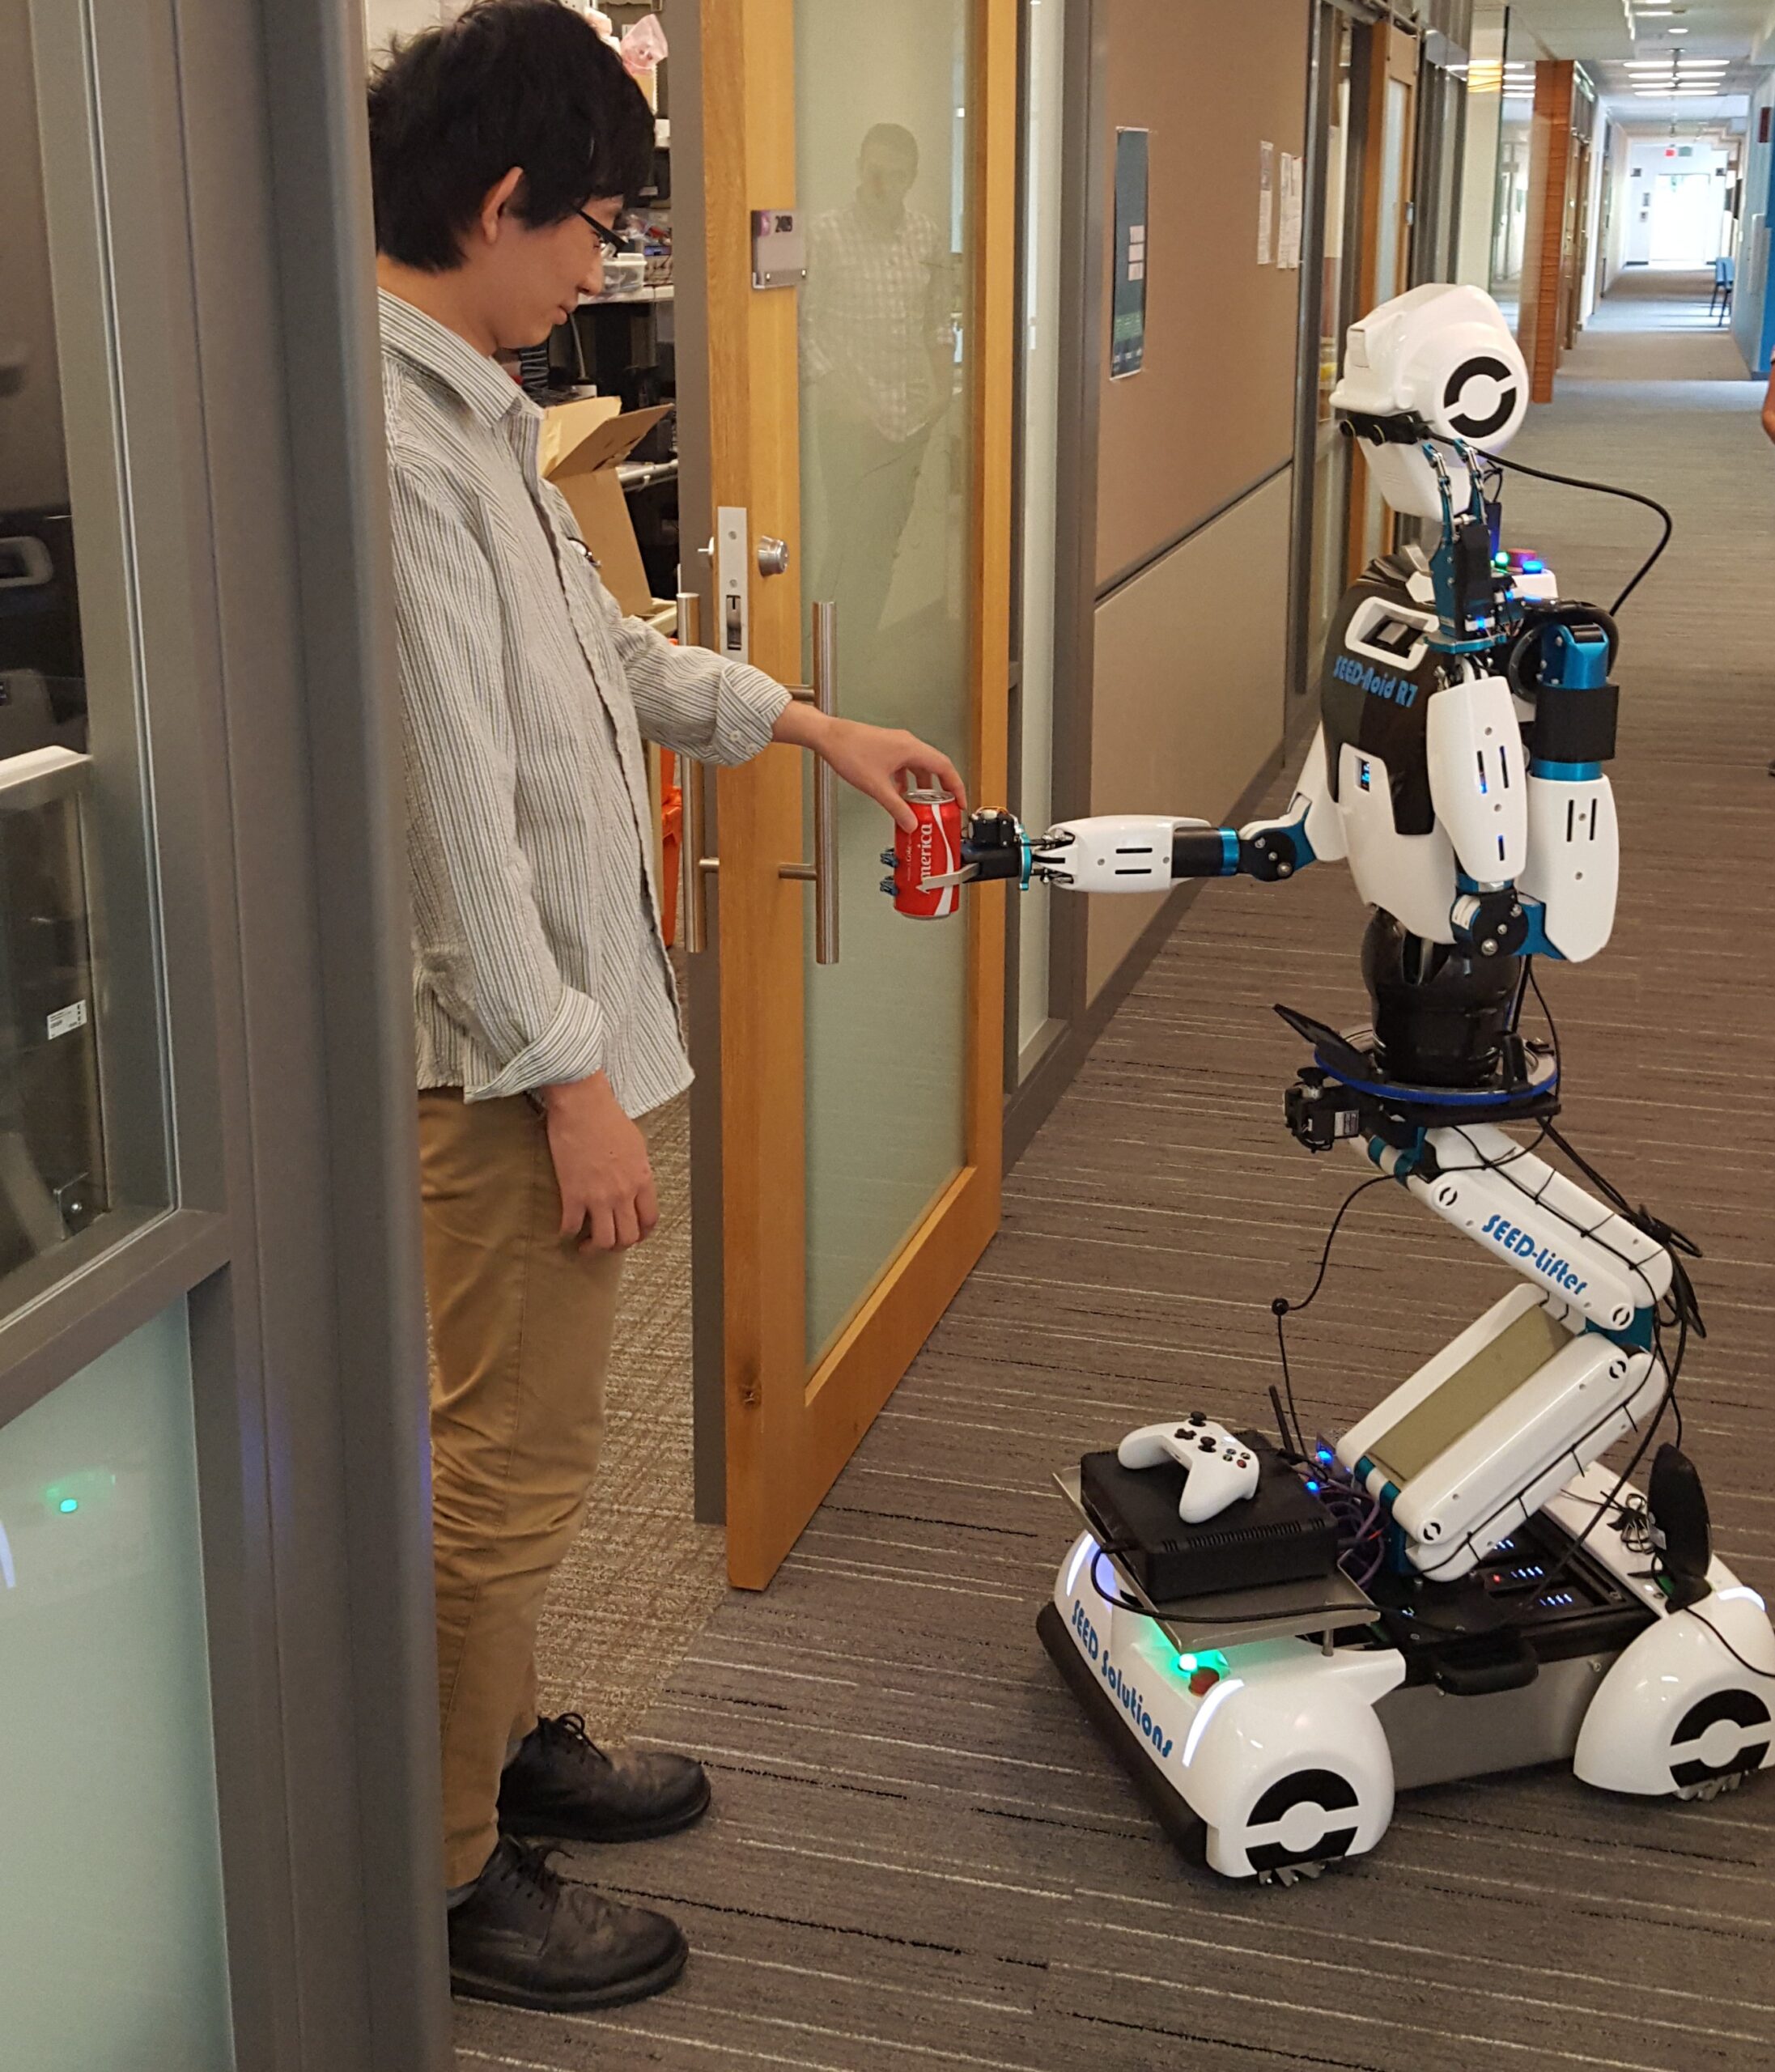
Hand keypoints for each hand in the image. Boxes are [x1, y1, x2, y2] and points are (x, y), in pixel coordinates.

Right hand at [540, 1071, 657, 1251]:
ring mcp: (599, 1197)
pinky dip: (567, 1233)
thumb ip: (637, 1170)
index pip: (650, 1220)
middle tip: (606, 1243)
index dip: (642, 1234)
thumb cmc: (608, 1117)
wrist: (582, 1105)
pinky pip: (571, 1227)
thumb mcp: (636, 1145)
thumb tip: (633, 1184)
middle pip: (628, 1237)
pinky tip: (564, 1229)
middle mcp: (624, 1193)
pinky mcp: (573, 1195)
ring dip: (594, 1248)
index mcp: (642, 1180)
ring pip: (604, 1240)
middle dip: (618, 1246)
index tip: (632, 1235)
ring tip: (585, 1245)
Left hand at [772, 707, 966, 831]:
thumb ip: (896, 808)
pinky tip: (899, 795)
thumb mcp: (877, 787)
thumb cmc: (849, 751)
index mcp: (911, 749)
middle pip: (934, 768)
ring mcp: (897, 745)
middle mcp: (907, 744)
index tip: (960, 802)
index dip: (957, 786)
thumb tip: (910, 822)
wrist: (829, 737)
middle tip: (944, 807)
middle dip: (941, 790)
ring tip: (921, 806)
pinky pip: (905, 767)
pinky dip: (907, 782)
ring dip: (922, 787)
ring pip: (918, 768)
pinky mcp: (886, 749)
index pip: (945, 768)